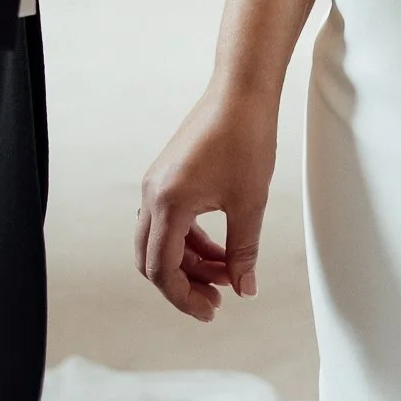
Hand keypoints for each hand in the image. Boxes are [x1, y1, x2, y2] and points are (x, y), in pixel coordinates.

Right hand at [137, 85, 279, 320]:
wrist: (242, 89)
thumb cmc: (246, 138)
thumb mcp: (249, 203)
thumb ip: (243, 252)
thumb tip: (244, 288)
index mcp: (168, 203)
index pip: (162, 270)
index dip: (184, 298)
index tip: (212, 311)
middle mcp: (152, 194)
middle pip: (151, 259)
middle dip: (182, 284)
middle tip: (216, 299)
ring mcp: (157, 182)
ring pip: (160, 239)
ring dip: (189, 262)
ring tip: (227, 272)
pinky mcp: (167, 174)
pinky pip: (169, 219)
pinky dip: (190, 239)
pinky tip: (220, 247)